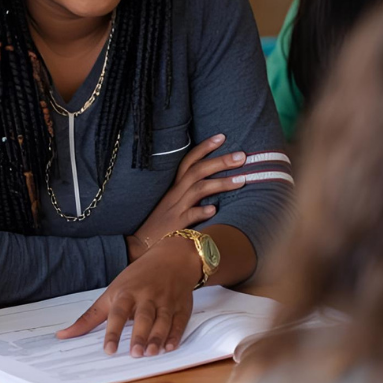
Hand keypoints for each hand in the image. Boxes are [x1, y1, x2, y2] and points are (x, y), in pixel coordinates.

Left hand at [57, 236, 201, 356]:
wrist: (172, 258)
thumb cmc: (137, 278)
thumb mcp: (111, 292)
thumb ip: (90, 317)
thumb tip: (63, 336)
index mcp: (127, 292)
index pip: (118, 313)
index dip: (113, 331)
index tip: (109, 349)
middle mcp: (147, 296)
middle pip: (143, 316)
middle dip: (140, 334)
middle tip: (135, 353)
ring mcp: (166, 300)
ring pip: (163, 320)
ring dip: (157, 337)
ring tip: (151, 353)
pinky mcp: (182, 306)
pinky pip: (179, 321)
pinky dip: (176, 334)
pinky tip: (170, 347)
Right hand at [128, 134, 249, 260]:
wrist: (140, 245)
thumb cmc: (163, 225)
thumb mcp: (175, 204)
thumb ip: (191, 192)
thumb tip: (216, 184)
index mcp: (175, 187)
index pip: (189, 161)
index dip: (204, 147)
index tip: (222, 136)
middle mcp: (175, 194)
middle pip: (197, 171)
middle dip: (220, 161)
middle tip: (242, 156)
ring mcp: (175, 209)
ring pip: (198, 190)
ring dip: (220, 183)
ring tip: (243, 179)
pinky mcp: (175, 226)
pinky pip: (188, 216)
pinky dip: (200, 211)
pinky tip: (214, 209)